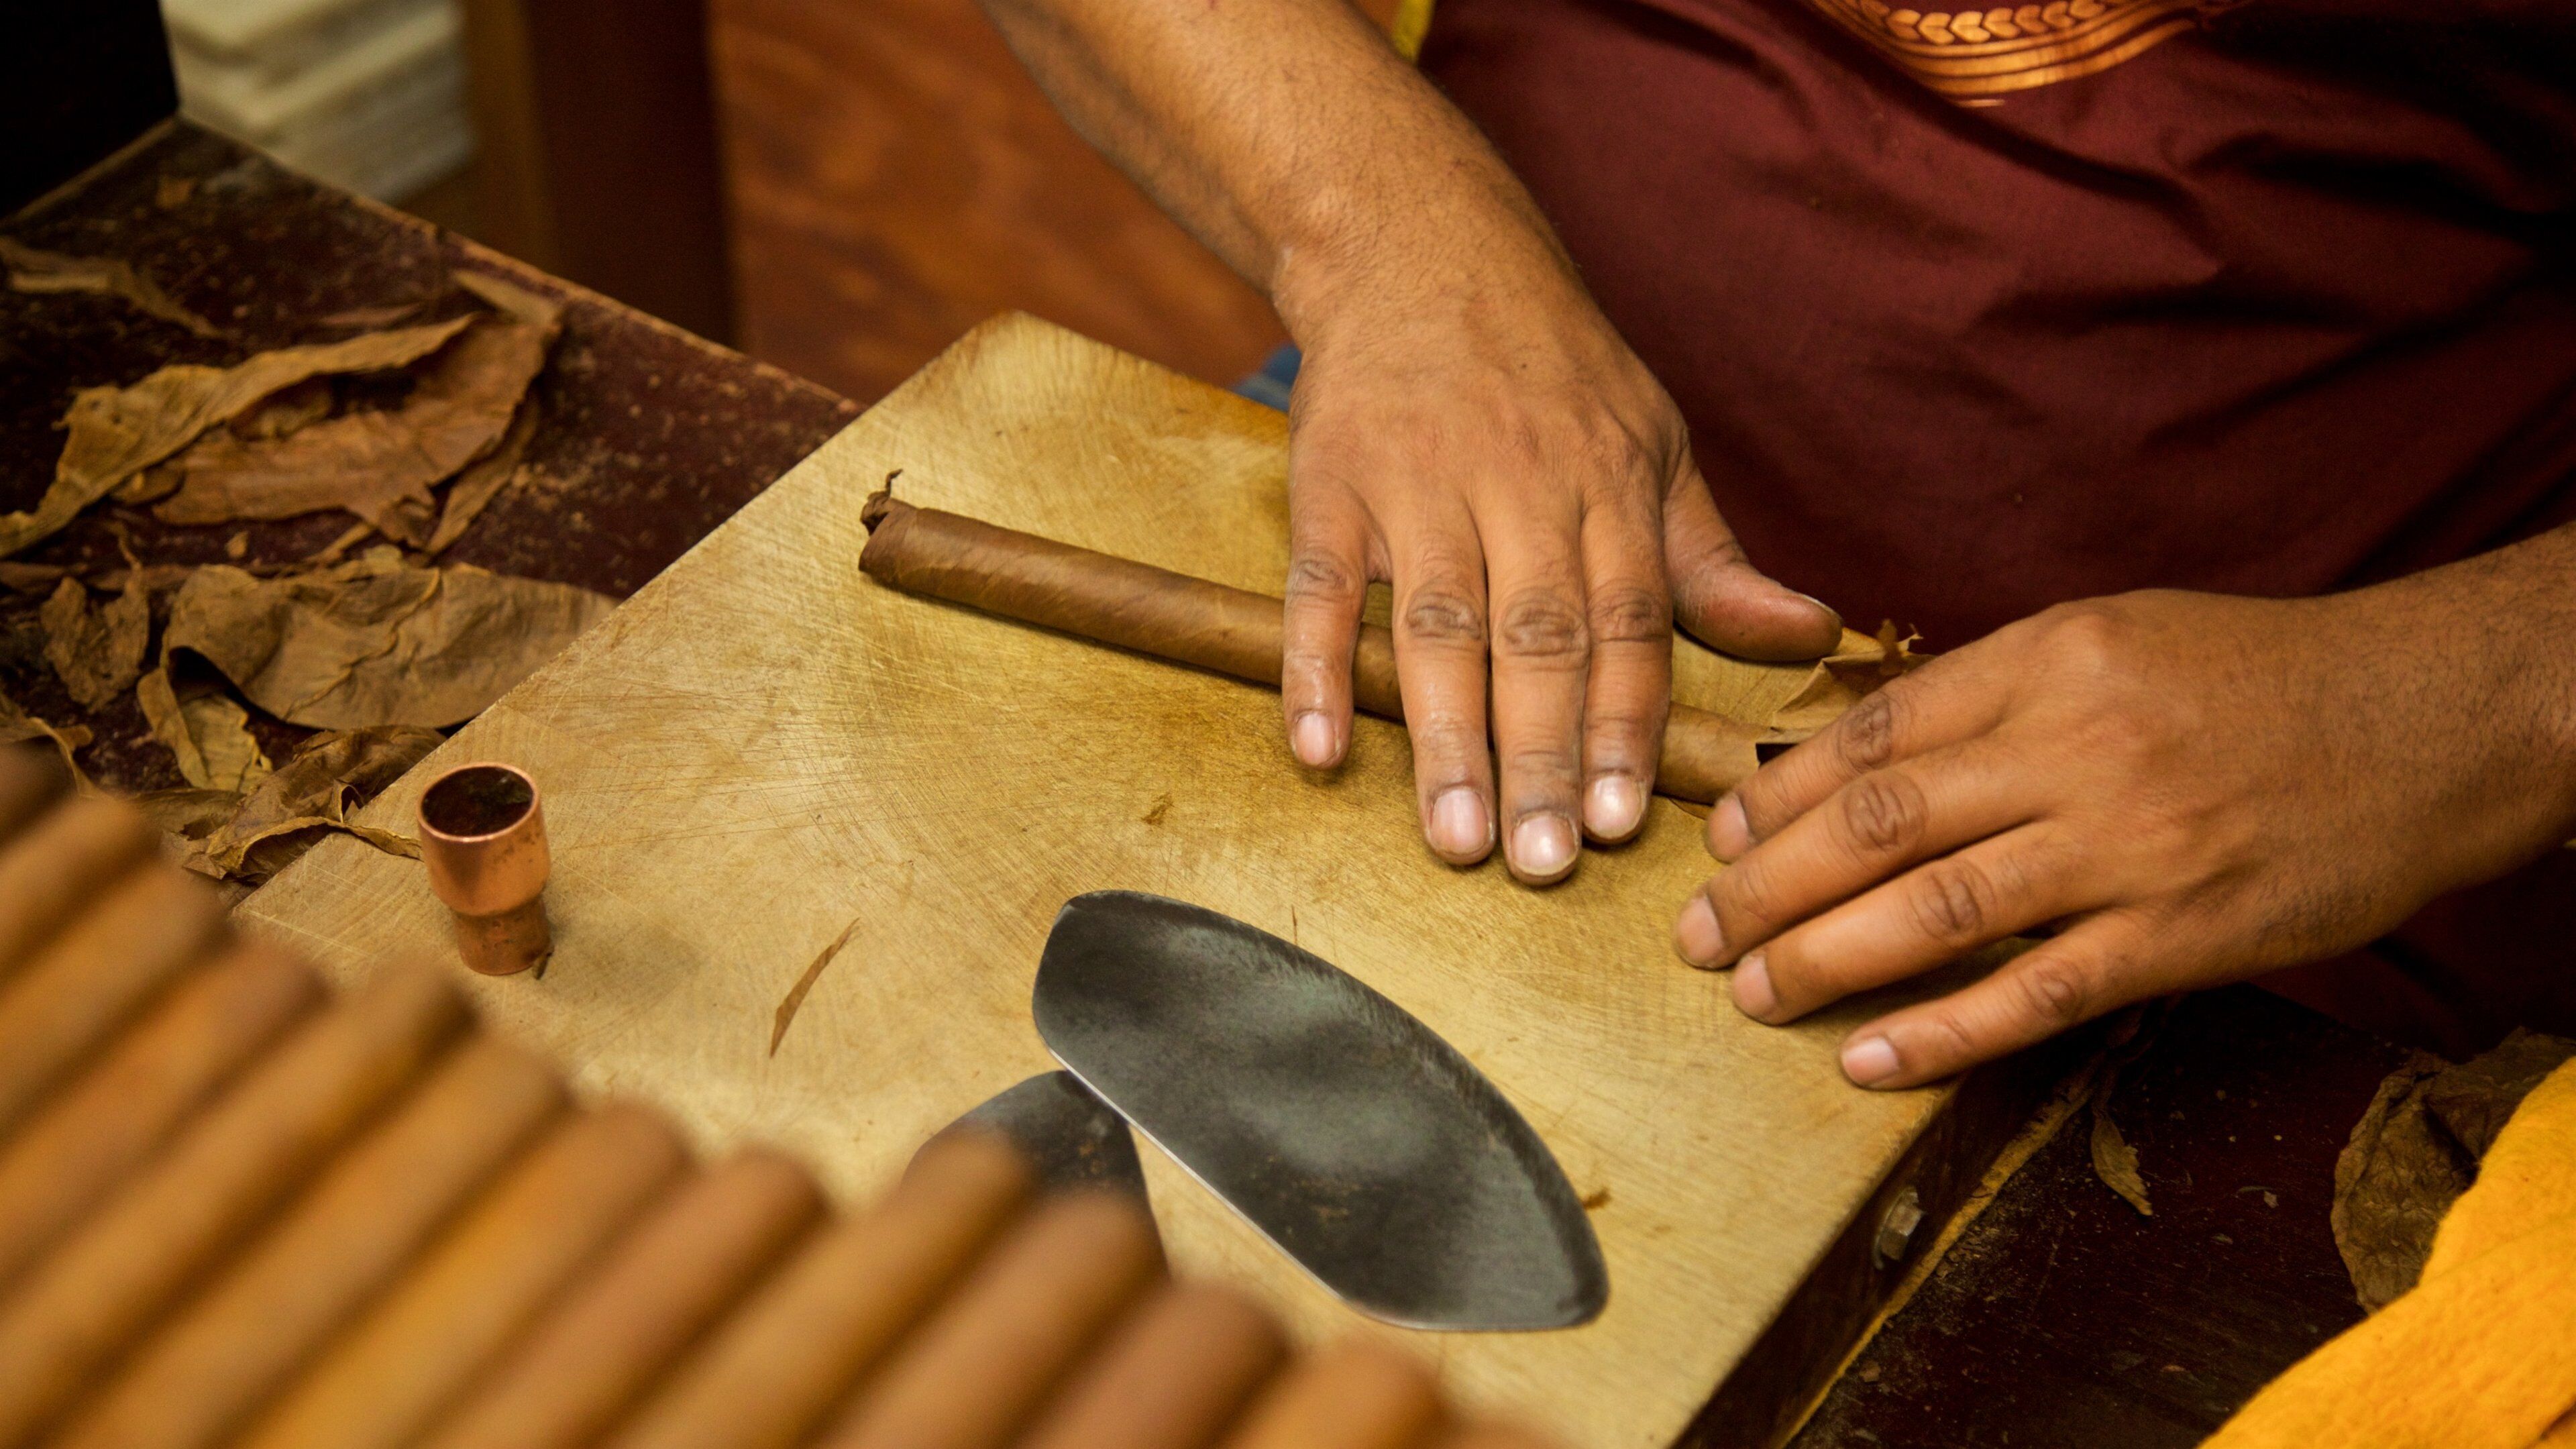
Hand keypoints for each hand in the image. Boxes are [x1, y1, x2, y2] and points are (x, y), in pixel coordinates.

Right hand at [1276, 247, 1839, 881]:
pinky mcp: (1330, 481)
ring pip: (1435, 623)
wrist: (1418, 245)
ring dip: (1444, 734)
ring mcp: (1418, 482)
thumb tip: (1806, 637)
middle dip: (1541, 756)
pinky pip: (1318, 584)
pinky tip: (1319, 749)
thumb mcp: (1654, 441)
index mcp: (1608, 487)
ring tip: (1454, 838)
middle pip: (1535, 638)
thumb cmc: (1550, 367)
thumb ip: (1709, 561)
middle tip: (1541, 862)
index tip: (1624, 822)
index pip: (1627, 625)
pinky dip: (1313, 666)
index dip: (1624, 725)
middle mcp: (1518, 485)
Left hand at [1672, 584, 2575, 1086]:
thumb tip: (1858, 747)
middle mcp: (2077, 747)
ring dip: (1826, 959)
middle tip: (1697, 932)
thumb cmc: (2255, 674)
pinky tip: (1868, 1059)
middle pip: (1879, 823)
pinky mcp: (2186, 933)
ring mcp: (2132, 845)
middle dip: (1767, 884)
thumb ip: (1991, 687)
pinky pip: (2038, 993)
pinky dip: (1942, 1032)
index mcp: (2049, 658)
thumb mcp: (2113, 634)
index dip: (1778, 791)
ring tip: (1752, 993)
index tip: (1718, 835)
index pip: (1874, 730)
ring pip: (1938, 910)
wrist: (2429, 718)